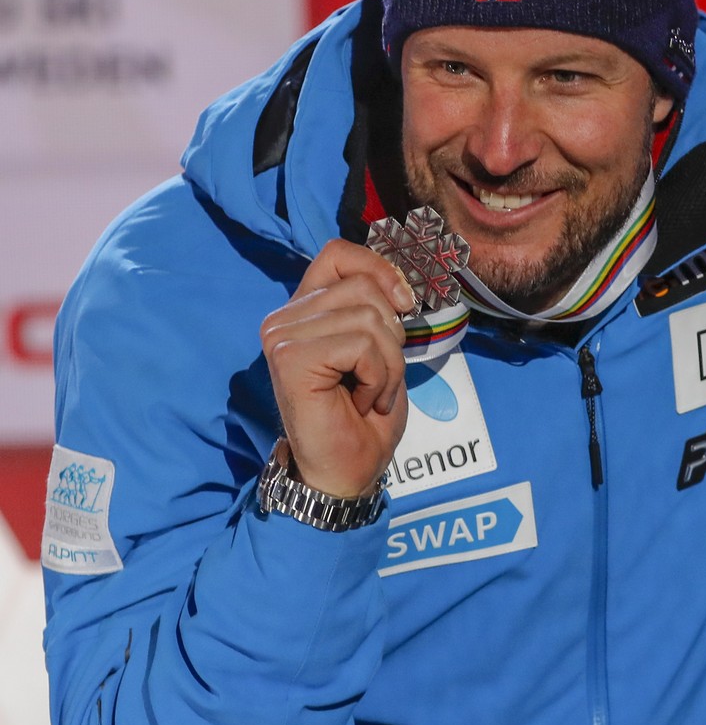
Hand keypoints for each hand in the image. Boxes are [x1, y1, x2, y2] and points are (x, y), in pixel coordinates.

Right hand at [261, 240, 416, 496]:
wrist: (348, 471)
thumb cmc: (364, 416)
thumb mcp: (381, 348)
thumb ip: (376, 307)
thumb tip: (398, 284)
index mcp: (305, 309)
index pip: (339, 253)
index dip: (379, 269)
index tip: (404, 304)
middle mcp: (284, 317)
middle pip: (365, 287)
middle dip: (392, 336)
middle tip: (378, 377)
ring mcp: (281, 336)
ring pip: (368, 317)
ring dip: (388, 363)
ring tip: (370, 392)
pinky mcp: (289, 357)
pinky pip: (361, 344)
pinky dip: (378, 376)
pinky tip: (360, 401)